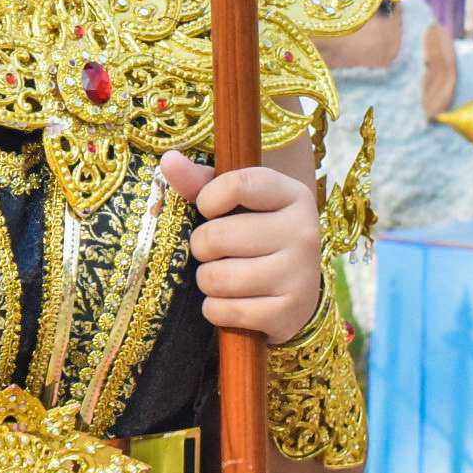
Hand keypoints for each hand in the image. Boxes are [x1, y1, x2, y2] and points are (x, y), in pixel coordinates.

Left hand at [159, 151, 323, 346]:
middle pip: (216, 236)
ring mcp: (300, 274)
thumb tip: (169, 160)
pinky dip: (216, 310)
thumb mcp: (236, 204)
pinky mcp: (290, 312)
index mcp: (293, 195)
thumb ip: (201, 182)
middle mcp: (304, 231)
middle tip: (214, 251)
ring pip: (217, 278)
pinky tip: (230, 302)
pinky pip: (226, 311)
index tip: (208, 209)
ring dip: (207, 281)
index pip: (238, 184)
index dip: (208, 199)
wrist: (295, 288)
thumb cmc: (256, 235)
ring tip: (223, 276)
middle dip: (202, 247)